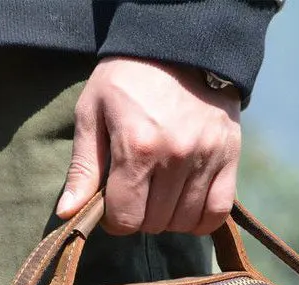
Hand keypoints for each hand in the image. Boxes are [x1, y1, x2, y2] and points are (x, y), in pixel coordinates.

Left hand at [55, 57, 240, 235]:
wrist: (179, 47)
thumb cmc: (127, 81)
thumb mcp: (93, 113)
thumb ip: (82, 167)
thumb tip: (68, 213)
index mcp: (137, 146)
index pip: (126, 218)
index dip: (115, 220)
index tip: (114, 206)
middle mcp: (175, 155)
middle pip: (154, 223)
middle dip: (140, 216)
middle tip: (137, 195)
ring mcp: (206, 157)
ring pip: (184, 222)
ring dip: (168, 219)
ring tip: (160, 197)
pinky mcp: (229, 157)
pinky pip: (217, 212)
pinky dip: (200, 220)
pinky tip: (186, 208)